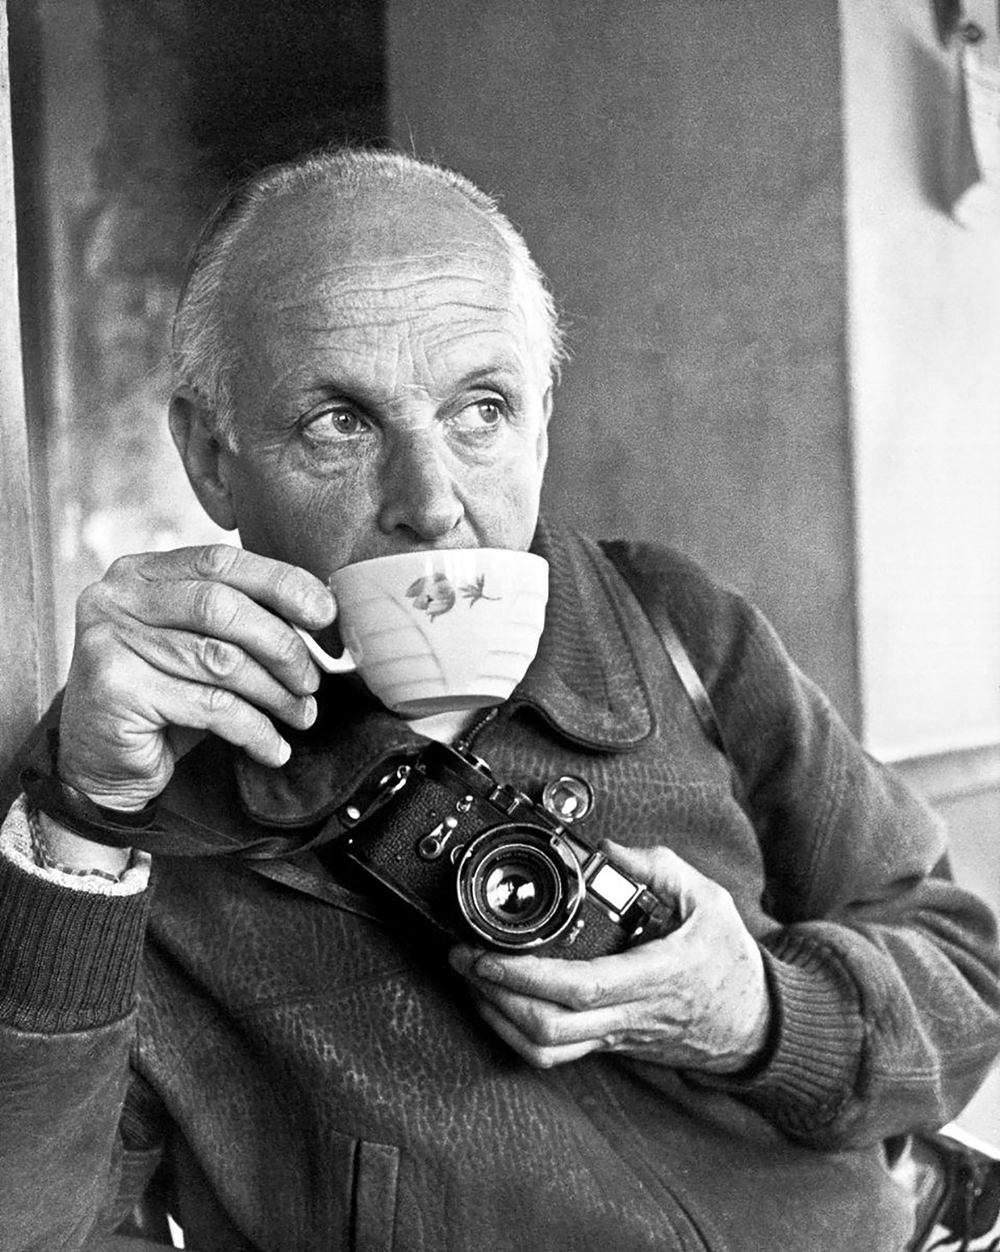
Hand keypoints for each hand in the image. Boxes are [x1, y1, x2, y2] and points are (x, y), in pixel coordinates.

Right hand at [57, 544, 334, 811]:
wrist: (102, 765)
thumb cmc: (164, 700)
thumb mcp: (201, 648)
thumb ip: (241, 621)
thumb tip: (322, 614)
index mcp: (141, 573)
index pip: (221, 562)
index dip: (281, 583)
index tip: (325, 614)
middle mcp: (117, 597)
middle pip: (222, 607)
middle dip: (282, 645)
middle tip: (312, 680)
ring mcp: (109, 640)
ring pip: (221, 660)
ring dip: (275, 693)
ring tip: (301, 714)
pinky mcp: (115, 689)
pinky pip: (210, 707)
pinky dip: (255, 730)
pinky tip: (275, 748)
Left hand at [449, 840, 770, 1074]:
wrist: (754, 1023)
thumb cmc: (730, 961)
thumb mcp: (708, 899)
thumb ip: (659, 867)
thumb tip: (608, 850)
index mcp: (655, 975)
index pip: (582, 986)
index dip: (526, 974)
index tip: (487, 952)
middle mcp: (631, 1012)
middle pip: (550, 1026)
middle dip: (495, 995)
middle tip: (463, 958)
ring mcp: (617, 1035)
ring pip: (548, 1049)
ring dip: (499, 1018)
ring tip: (471, 980)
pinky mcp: (611, 1045)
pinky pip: (557, 1055)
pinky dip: (517, 1036)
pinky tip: (498, 1008)